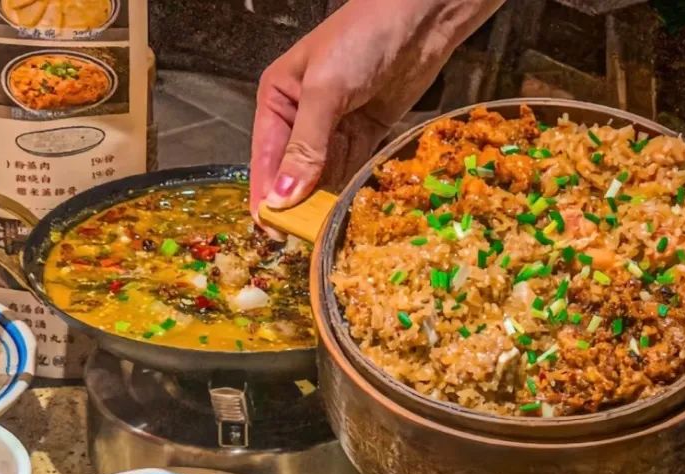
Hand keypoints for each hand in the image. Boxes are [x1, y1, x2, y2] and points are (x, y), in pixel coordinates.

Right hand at [249, 0, 504, 235]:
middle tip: (305, 241)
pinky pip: (353, 168)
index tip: (273, 233)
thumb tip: (282, 197)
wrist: (420, 18)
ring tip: (327, 234)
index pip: (265, 159)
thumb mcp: (325, 90)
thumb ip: (305, 146)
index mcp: (278, 101)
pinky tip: (349, 212)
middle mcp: (301, 117)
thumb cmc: (362, 38)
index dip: (267, 197)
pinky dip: (351, 189)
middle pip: (294, 172)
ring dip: (325, 201)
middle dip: (298, 204)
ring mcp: (335, 127)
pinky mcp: (367, 133)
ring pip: (324, 175)